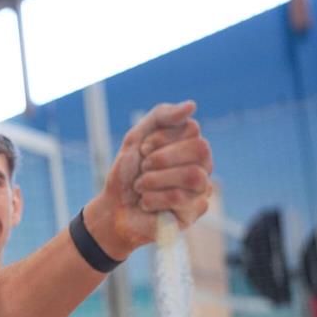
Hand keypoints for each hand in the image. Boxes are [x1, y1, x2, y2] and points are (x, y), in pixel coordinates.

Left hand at [84, 100, 212, 258]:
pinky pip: (180, 199)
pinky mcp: (195, 212)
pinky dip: (153, 199)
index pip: (192, 128)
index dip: (161, 138)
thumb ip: (162, 116)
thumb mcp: (137, 137)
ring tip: (140, 187)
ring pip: (193, 175)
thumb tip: (192, 105)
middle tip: (142, 168)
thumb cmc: (128, 172)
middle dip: (161, 158)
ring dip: (155, 180)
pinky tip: (145, 203)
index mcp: (191, 144)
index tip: (143, 150)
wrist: (113, 207)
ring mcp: (202, 188)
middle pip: (201, 149)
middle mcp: (203, 164)